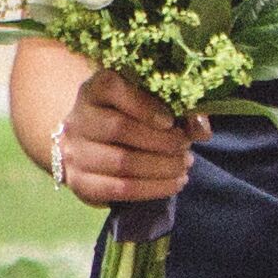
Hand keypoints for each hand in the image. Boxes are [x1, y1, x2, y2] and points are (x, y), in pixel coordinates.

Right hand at [48, 65, 201, 208]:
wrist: (93, 146)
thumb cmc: (131, 119)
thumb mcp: (151, 106)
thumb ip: (179, 112)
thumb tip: (202, 129)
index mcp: (95, 90)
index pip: (112, 88)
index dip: (144, 105)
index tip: (170, 120)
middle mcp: (79, 119)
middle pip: (119, 129)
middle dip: (161, 141)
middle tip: (185, 147)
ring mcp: (75, 152)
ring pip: (121, 162)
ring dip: (161, 167)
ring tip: (184, 166)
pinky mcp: (81, 182)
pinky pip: (119, 189)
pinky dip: (153, 188)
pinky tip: (174, 183)